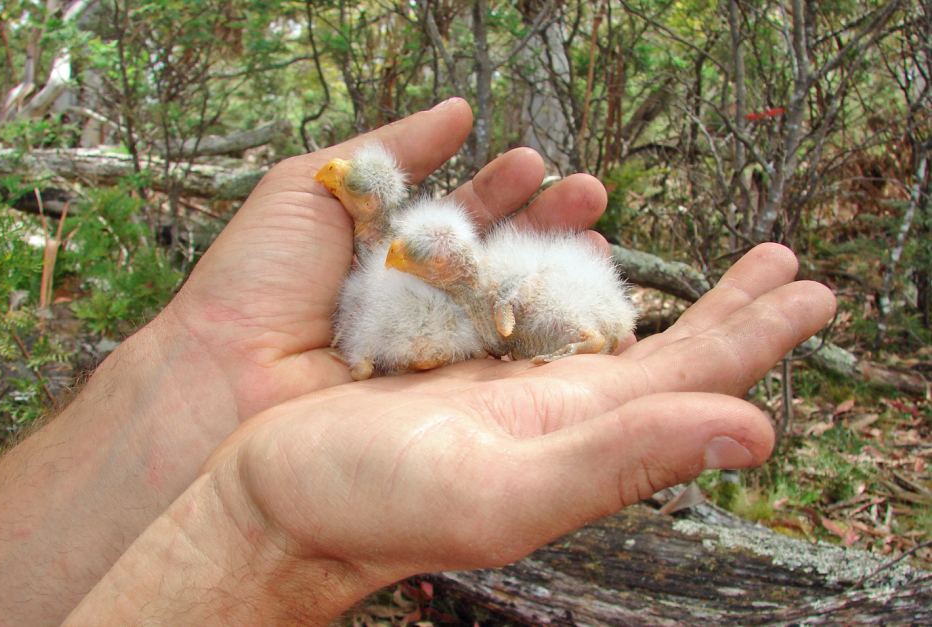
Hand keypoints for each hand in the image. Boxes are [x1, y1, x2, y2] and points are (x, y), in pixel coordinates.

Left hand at [160, 97, 610, 420]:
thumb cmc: (257, 279)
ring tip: (597, 244)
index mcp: (387, 249)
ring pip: (507, 309)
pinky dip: (544, 342)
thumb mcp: (313, 185)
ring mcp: (430, 349)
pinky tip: (581, 315)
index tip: (533, 162)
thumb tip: (457, 111)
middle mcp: (415, 298)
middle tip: (588, 196)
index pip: (459, 213)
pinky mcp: (440, 398)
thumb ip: (390, 151)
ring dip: (554, 277)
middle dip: (544, 223)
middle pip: (494, 258)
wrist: (228, 376)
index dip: (499, 187)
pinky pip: (501, 367)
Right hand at [183, 243, 835, 616]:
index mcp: (582, 436)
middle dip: (730, 309)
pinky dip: (574, 282)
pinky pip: (535, 314)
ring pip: (607, 329)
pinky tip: (585, 269)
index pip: (697, 381)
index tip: (811, 290)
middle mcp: (557, 412)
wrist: (275, 499)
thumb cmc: (369, 505)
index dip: (758, 336)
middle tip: (782, 264)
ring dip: (663, 295)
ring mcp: (510, 389)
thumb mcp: (503, 489)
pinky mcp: (460, 367)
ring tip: (696, 268)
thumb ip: (622, 459)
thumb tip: (754, 429)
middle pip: (668, 354)